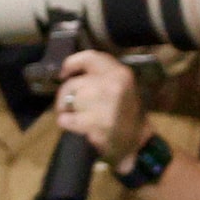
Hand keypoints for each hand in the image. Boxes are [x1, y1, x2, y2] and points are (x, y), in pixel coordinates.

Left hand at [53, 49, 149, 170]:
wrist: (136, 142)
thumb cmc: (124, 113)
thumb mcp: (119, 87)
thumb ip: (100, 77)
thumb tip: (70, 72)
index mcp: (120, 73)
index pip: (90, 57)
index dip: (71, 63)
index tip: (64, 73)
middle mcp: (114, 84)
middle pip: (72, 84)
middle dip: (65, 96)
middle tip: (69, 106)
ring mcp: (106, 104)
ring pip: (69, 100)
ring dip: (67, 110)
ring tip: (78, 117)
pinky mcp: (97, 123)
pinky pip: (66, 119)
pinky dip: (67, 123)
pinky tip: (78, 127)